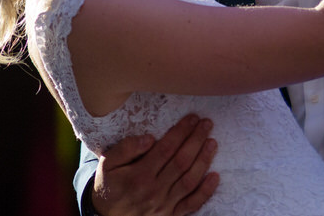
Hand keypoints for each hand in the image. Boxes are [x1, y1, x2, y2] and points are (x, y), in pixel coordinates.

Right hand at [92, 114, 218, 215]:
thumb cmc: (109, 186)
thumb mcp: (108, 164)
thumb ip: (126, 148)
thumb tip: (149, 138)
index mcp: (139, 175)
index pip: (166, 149)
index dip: (181, 132)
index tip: (192, 118)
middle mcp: (154, 190)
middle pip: (181, 162)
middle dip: (196, 140)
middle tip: (207, 124)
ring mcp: (164, 205)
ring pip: (189, 181)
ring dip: (204, 160)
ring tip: (212, 142)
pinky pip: (192, 204)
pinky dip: (206, 191)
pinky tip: (215, 176)